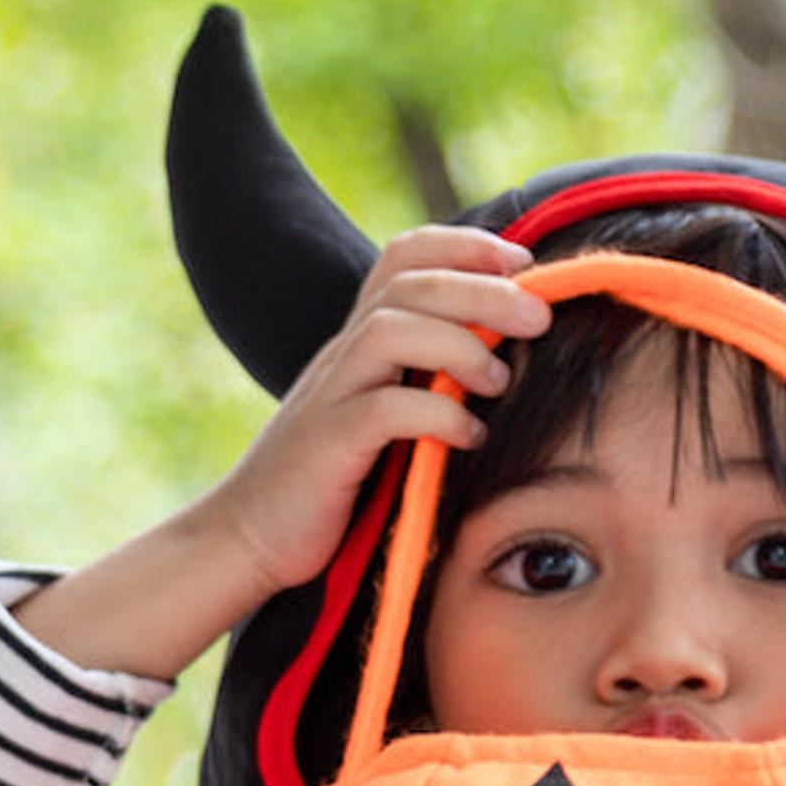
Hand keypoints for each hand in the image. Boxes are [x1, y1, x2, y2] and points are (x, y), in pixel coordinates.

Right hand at [18, 225, 545, 680]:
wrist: (247, 539)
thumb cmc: (331, 483)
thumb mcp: (380, 417)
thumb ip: (425, 380)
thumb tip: (508, 360)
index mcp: (357, 343)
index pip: (402, 258)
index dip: (464, 246)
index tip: (522, 263)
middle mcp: (341, 357)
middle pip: (408, 284)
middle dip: (482, 288)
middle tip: (538, 316)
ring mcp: (329, 397)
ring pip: (389, 329)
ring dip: (459, 344)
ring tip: (499, 382)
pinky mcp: (326, 446)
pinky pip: (383, 409)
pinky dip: (437, 414)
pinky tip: (467, 437)